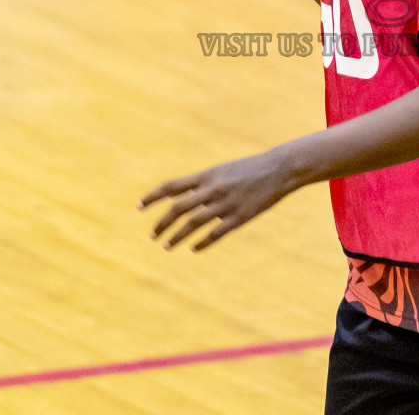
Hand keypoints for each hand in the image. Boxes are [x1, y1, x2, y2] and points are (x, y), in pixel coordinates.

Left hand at [139, 150, 297, 251]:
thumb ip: (202, 182)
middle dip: (162, 223)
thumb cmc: (248, 169)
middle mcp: (212, 189)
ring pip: (193, 224)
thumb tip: (180, 193)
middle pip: (178, 208)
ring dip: (177, 237)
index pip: (172, 186)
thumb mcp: (222, 171)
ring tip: (167, 246)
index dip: (153, 196)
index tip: (139, 207)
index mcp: (206, 175)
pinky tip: (194, 249)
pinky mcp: (239, 217)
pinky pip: (216, 233)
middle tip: (152, 235)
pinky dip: (202, 243)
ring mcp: (226, 204)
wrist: (278, 169)